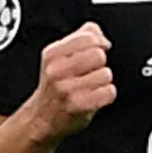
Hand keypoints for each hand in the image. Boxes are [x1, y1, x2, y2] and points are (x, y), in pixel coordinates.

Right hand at [26, 22, 114, 137]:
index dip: (99, 43)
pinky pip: (109, 92)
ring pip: (106, 74)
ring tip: (90, 86)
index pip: (89, 38)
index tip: (98, 50)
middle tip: (90, 73)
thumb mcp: (60, 56)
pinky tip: (94, 97)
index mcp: (52, 53)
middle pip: (99, 56)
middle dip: (100, 64)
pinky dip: (106, 95)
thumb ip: (81, 37)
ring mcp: (66, 88)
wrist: (42, 116)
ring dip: (103, 82)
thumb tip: (100, 35)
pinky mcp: (78, 105)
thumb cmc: (55, 85)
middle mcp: (56, 70)